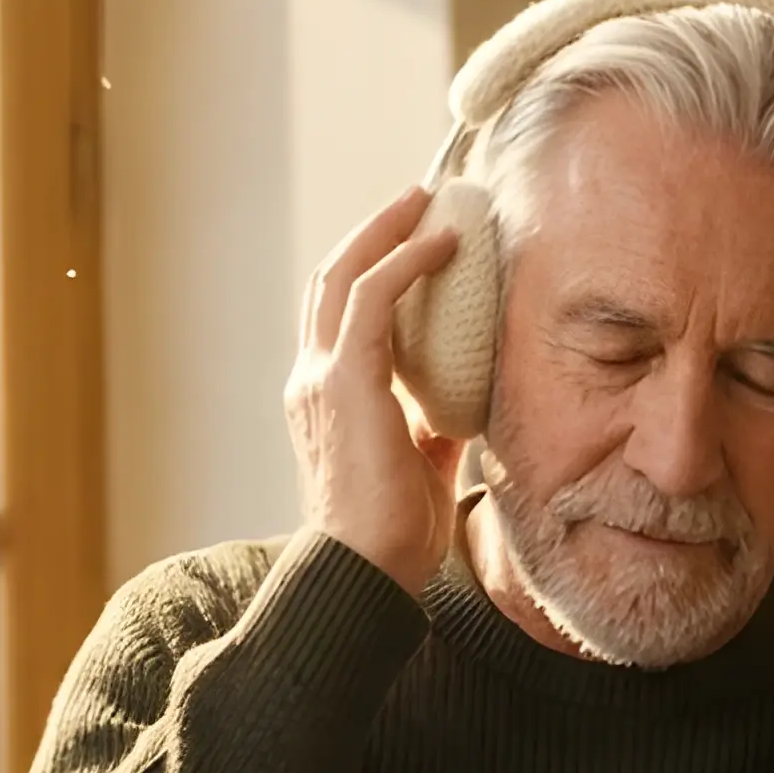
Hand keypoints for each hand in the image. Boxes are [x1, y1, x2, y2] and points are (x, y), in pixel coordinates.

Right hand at [285, 189, 465, 590]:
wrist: (367, 572)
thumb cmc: (393, 536)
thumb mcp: (421, 467)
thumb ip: (432, 430)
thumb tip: (462, 407)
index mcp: (324, 399)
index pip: (339, 317)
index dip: (371, 272)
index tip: (415, 242)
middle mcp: (311, 379)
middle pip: (332, 281)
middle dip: (373, 233)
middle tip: (419, 200)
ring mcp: (320, 377)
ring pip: (344, 276)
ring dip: (386, 231)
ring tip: (427, 201)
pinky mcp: (344, 380)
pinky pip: (373, 298)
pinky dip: (406, 262)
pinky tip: (444, 245)